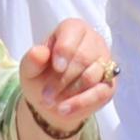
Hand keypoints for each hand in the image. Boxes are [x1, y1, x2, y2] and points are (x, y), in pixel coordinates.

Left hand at [21, 19, 119, 139]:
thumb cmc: (41, 76)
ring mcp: (105, 62)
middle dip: (62, 79)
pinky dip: (80, 103)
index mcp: (73, 30)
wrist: (53, 100)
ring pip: (92, 75)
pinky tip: (64, 109)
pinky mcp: (110, 84)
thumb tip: (38, 52)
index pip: (74, 31)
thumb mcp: (29, 69)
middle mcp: (93, 41)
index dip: (65, 49)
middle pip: (84, 57)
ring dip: (69, 92)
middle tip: (45, 95)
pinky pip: (100, 93)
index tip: (56, 67)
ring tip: (51, 102)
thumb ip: (32, 60)